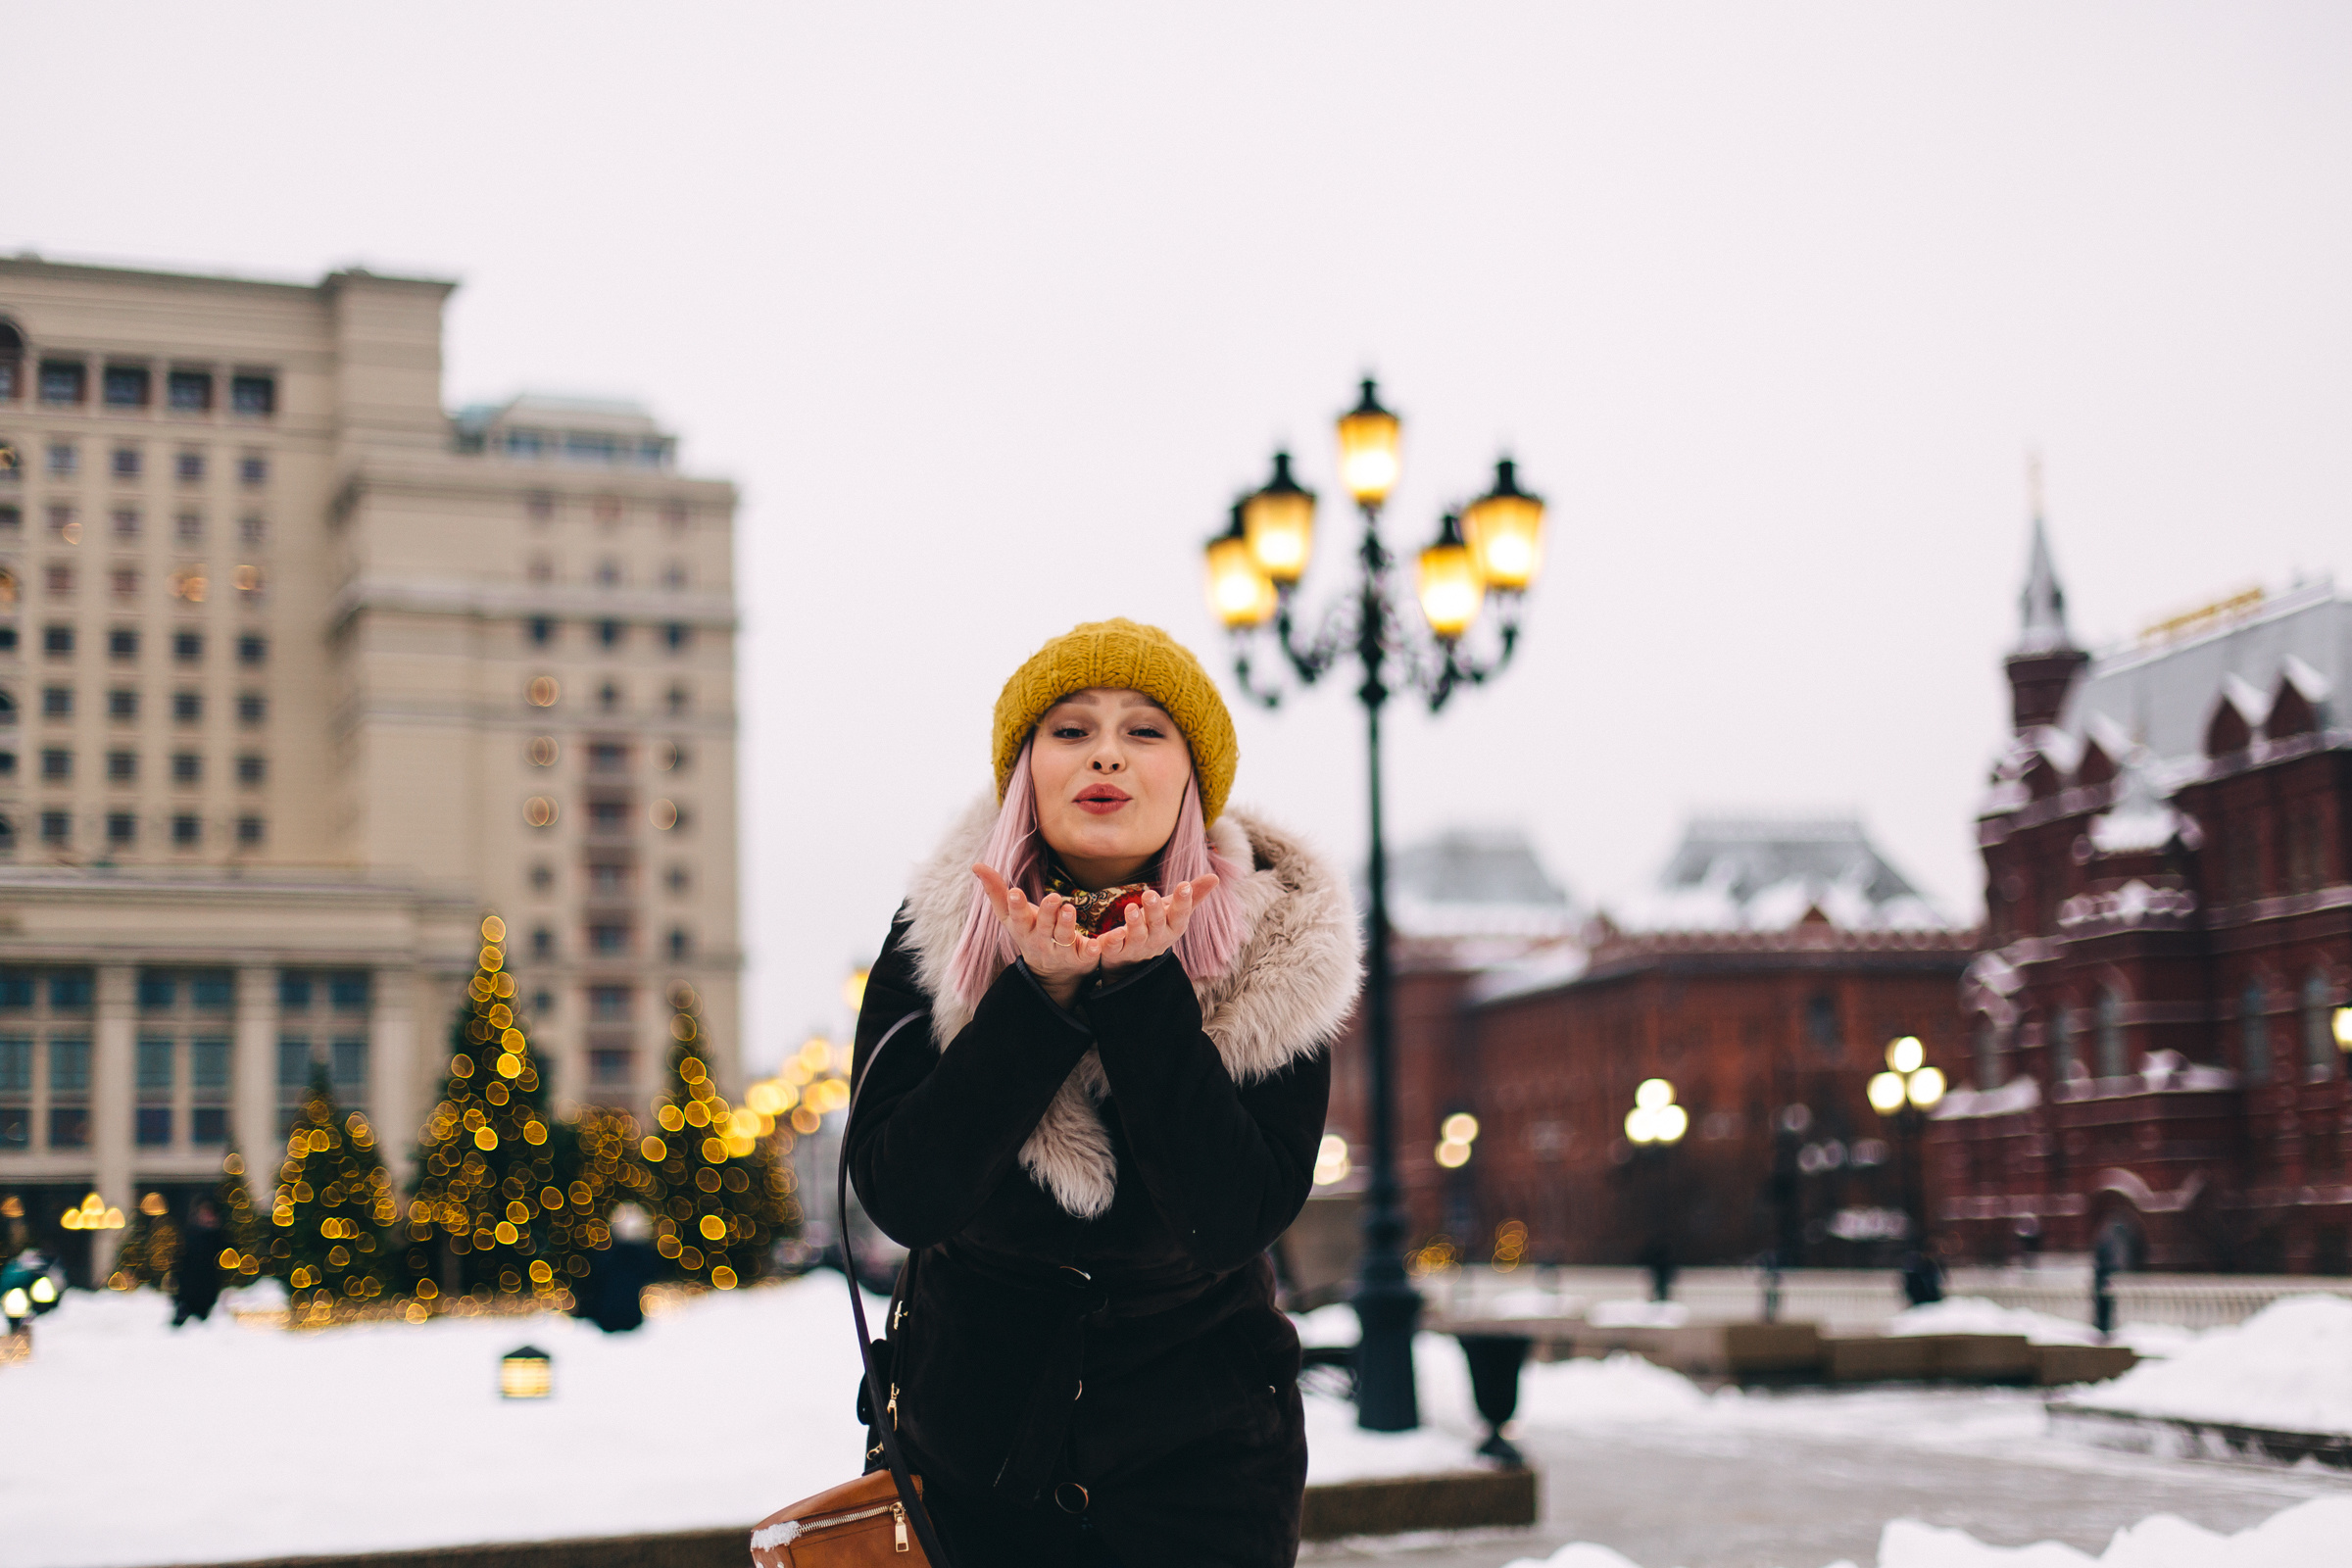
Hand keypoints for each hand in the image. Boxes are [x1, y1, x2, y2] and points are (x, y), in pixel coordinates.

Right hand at [971, 865, 1113, 1005]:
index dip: (1016, 906)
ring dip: (1067, 924)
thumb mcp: (1010, 915)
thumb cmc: (1029, 931)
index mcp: (1024, 928)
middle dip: (1047, 912)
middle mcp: (1041, 940)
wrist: (1050, 972)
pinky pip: (1087, 954)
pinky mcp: (1081, 958)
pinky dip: (1092, 950)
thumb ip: (996, 890)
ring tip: (1070, 909)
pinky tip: (1098, 944)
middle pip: (1043, 926)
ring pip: (1064, 937)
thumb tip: (976, 865)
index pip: (1017, 917)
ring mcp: (1061, 951)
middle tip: (1054, 897)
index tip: (1015, 892)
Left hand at [1096, 876, 1219, 973]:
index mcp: (1172, 927)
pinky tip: (1112, 933)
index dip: (1183, 902)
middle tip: (1150, 893)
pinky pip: (1114, 948)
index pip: (1180, 915)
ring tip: (1130, 907)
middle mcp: (1156, 939)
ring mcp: (1136, 947)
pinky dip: (1113, 941)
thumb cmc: (1157, 928)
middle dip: (1155, 910)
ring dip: (1134, 923)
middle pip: (1157, 924)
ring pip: (1137, 935)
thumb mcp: (1174, 912)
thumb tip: (1215, 877)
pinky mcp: (1116, 952)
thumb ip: (1193, 895)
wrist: (1133, 962)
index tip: (1184, 885)